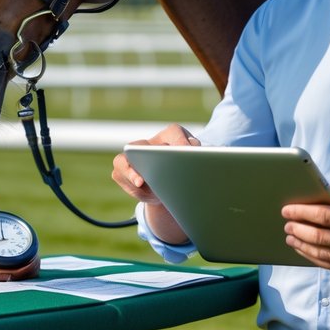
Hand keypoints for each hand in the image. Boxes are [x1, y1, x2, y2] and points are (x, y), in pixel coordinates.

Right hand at [110, 123, 197, 244]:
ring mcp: (133, 156)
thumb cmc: (190, 171)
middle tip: (158, 165)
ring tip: (140, 183)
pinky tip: (146, 197)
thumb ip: (204, 160)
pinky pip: (118, 174)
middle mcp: (150, 143)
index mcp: (172, 136)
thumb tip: (211, 159)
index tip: (186, 152)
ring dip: (131, 172)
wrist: (174, 185)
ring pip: (123, 159)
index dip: (180, 142)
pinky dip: (129, 187)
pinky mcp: (121, 170)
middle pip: (145, 145)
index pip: (174, 133)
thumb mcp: (201, 164)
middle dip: (150, 155)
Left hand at [281, 181, 329, 278]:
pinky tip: (304, 250)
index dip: (302, 212)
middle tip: (286, 224)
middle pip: (319, 235)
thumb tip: (328, 186)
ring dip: (302, 245)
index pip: (324, 215)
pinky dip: (313, 258)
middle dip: (298, 229)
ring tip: (290, 238)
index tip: (288, 209)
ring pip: (322, 253)